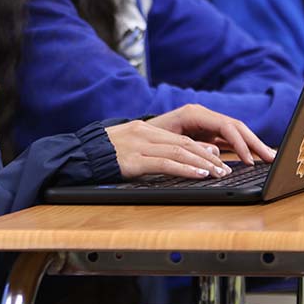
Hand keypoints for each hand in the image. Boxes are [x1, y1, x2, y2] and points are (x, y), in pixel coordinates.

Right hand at [104, 120, 229, 179]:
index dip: (202, 149)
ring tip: (217, 173)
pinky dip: (185, 169)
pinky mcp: (133, 160)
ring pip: (179, 152)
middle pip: (184, 143)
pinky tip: (199, 174)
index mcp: (144, 129)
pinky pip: (165, 164)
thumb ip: (152, 149)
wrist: (79, 155)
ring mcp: (139, 146)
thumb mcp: (129, 147)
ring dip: (202, 163)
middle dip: (207, 157)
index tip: (218, 159)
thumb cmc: (103, 154)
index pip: (180, 138)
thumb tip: (178, 157)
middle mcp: (144, 134)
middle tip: (224, 169)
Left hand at [138, 102, 275, 170]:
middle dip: (255, 143)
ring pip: (235, 133)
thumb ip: (191, 146)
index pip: (226, 126)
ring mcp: (205, 125)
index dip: (241, 142)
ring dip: (252, 145)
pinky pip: (228, 140)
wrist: (131, 138)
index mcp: (194, 113)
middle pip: (235, 128)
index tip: (250, 159)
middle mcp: (202, 116)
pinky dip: (241, 149)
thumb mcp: (166, 142)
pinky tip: (252, 158)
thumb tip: (215, 155)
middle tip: (273, 158)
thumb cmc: (146, 138)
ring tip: (269, 158)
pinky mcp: (205, 134)